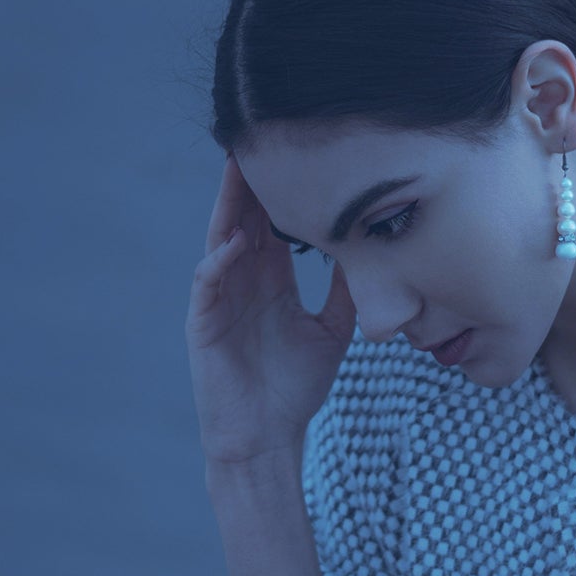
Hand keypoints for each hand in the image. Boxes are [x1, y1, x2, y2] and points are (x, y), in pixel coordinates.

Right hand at [187, 152, 359, 466]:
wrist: (268, 438)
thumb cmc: (295, 388)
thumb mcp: (333, 331)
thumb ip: (345, 292)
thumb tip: (371, 252)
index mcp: (270, 280)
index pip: (272, 223)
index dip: (281, 189)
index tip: (297, 152)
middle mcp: (243, 282)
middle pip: (243, 219)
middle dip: (250, 181)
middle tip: (260, 137)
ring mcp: (221, 300)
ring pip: (221, 240)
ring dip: (228, 206)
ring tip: (238, 169)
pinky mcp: (204, 324)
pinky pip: (207, 283)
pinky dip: (219, 261)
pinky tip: (235, 241)